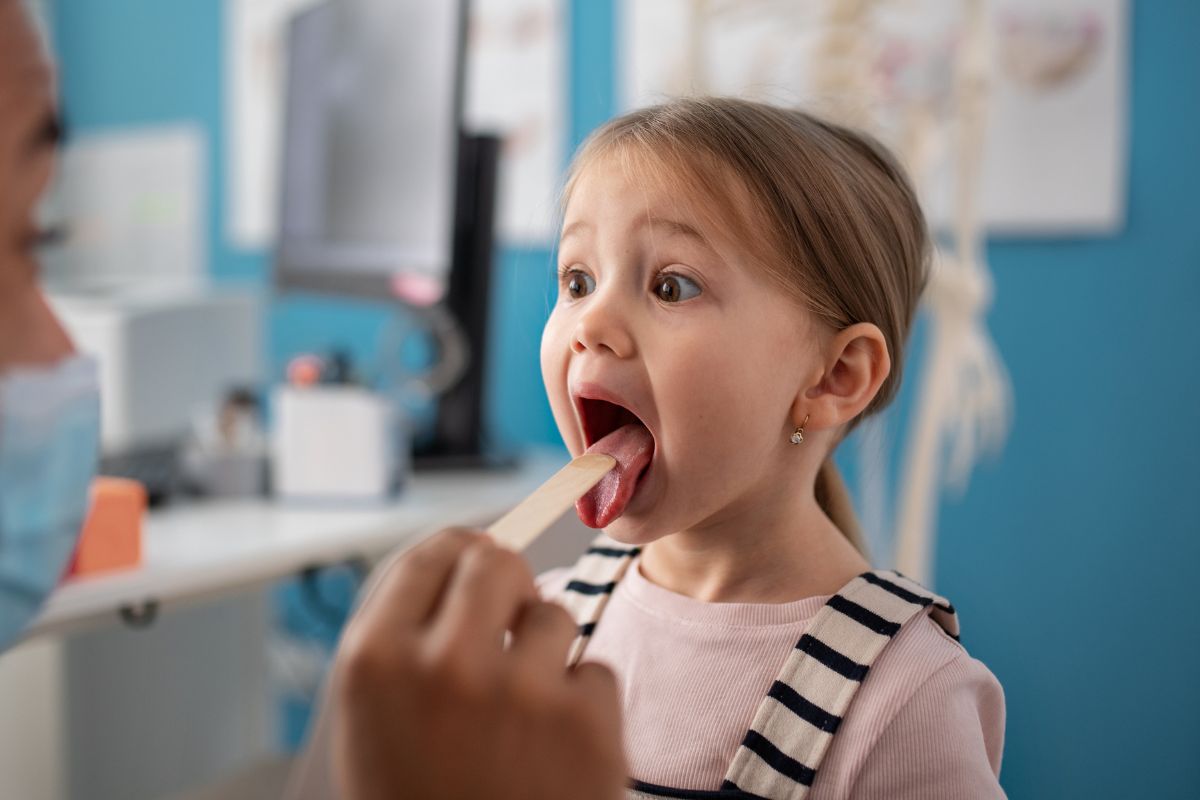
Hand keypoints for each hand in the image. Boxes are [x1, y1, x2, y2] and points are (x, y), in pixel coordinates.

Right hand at [331, 528, 627, 799]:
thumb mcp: (378, 720)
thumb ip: (410, 638)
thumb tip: (467, 554)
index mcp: (374, 662)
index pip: (432, 554)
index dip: (460, 555)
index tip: (476, 563)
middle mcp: (444, 665)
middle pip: (496, 562)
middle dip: (506, 585)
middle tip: (509, 618)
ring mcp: (521, 691)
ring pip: (553, 614)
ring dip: (545, 652)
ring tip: (525, 717)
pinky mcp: (587, 721)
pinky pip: (594, 669)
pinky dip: (583, 704)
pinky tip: (556, 752)